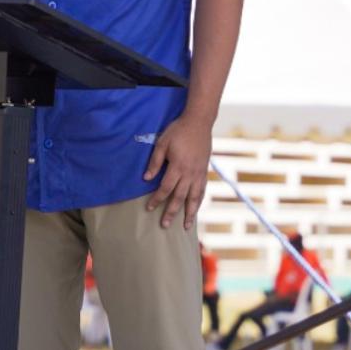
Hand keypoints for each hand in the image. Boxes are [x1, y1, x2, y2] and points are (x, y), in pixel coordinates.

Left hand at [143, 114, 211, 228]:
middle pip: (179, 197)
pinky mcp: (204, 171)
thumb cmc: (178, 131)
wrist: (199, 122)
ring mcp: (199, 173)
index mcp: (177, 166)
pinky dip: (199, 202)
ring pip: (194, 198)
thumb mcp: (162, 143)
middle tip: (164, 225)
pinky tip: (196, 209)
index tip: (149, 208)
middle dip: (171, 212)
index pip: (165, 188)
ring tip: (186, 226)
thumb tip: (146, 178)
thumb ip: (155, 162)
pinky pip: (202, 191)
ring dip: (190, 213)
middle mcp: (190, 173)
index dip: (156, 199)